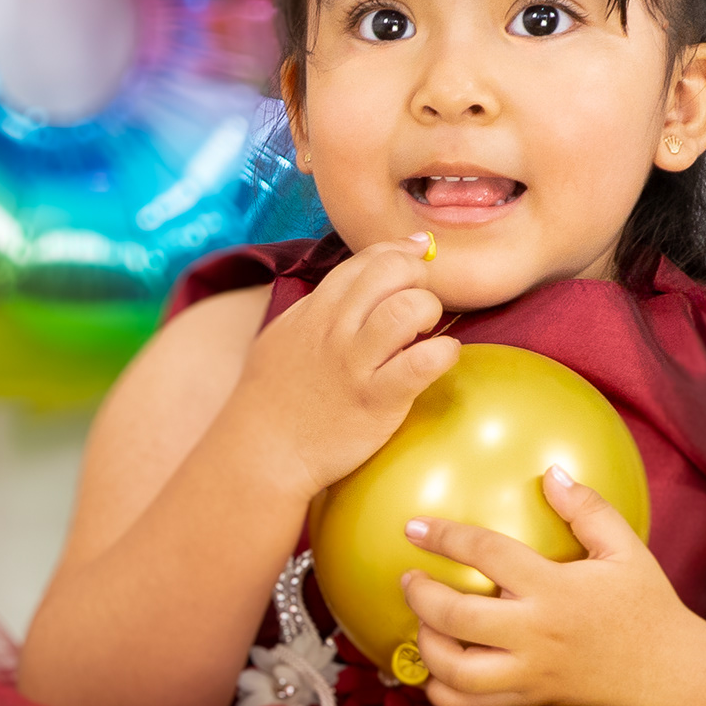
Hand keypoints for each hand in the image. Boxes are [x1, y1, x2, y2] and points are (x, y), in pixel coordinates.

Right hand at [217, 234, 459, 493]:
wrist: (262, 453)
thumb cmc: (274, 398)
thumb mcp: (285, 336)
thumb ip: (318, 306)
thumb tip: (355, 281)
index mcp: (315, 310)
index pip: (367, 259)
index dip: (400, 251)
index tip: (418, 256)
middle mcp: (336, 329)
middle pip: (391, 271)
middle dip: (418, 277)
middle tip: (420, 303)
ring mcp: (356, 364)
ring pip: (408, 308)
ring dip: (430, 311)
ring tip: (426, 331)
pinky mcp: (377, 400)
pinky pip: (422, 363)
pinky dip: (443, 353)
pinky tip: (442, 358)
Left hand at [400, 465, 698, 705]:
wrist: (673, 679)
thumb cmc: (649, 610)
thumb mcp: (627, 550)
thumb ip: (588, 509)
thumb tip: (552, 472)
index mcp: (557, 589)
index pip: (487, 554)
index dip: (444, 537)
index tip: (414, 528)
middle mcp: (537, 634)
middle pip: (456, 617)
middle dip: (419, 595)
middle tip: (409, 580)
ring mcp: (532, 676)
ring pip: (456, 672)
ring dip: (427, 647)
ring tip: (423, 625)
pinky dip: (445, 693)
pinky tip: (439, 672)